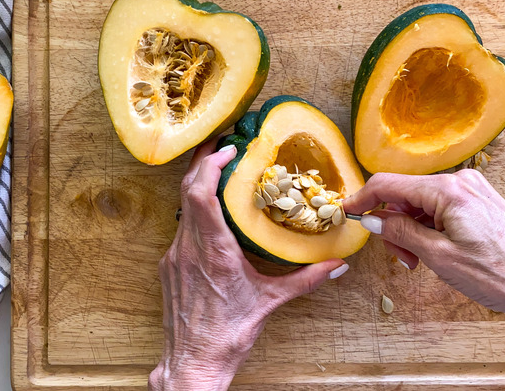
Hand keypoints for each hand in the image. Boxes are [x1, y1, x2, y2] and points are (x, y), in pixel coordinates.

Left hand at [149, 139, 348, 390]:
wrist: (192, 361)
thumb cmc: (229, 334)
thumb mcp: (270, 302)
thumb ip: (306, 280)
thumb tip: (337, 265)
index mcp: (214, 252)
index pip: (201, 195)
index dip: (210, 166)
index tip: (227, 149)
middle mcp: (188, 249)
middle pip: (187, 192)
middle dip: (201, 162)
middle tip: (220, 143)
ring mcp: (174, 256)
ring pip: (181, 208)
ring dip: (197, 184)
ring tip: (217, 169)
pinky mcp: (168, 266)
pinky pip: (180, 227)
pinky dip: (194, 210)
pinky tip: (210, 210)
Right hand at [344, 170, 504, 337]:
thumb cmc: (502, 274)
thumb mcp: (438, 256)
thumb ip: (401, 233)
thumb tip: (374, 220)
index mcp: (448, 190)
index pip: (388, 184)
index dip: (362, 199)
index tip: (346, 212)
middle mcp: (461, 182)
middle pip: (405, 195)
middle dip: (393, 224)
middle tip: (400, 256)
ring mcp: (473, 191)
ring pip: (422, 203)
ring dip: (412, 230)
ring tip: (420, 260)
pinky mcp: (480, 203)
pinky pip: (441, 208)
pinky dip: (430, 228)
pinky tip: (435, 251)